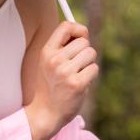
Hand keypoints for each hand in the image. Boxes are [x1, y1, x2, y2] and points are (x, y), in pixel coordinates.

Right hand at [25, 21, 97, 139]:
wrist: (45, 113)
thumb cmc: (51, 86)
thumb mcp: (49, 63)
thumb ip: (63, 47)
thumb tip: (84, 33)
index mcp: (47, 52)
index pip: (66, 26)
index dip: (78, 29)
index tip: (81, 37)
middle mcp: (55, 60)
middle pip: (84, 41)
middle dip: (85, 52)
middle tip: (77, 65)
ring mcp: (65, 72)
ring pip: (91, 53)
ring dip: (89, 64)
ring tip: (78, 75)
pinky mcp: (77, 84)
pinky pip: (94, 68)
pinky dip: (91, 76)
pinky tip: (80, 84)